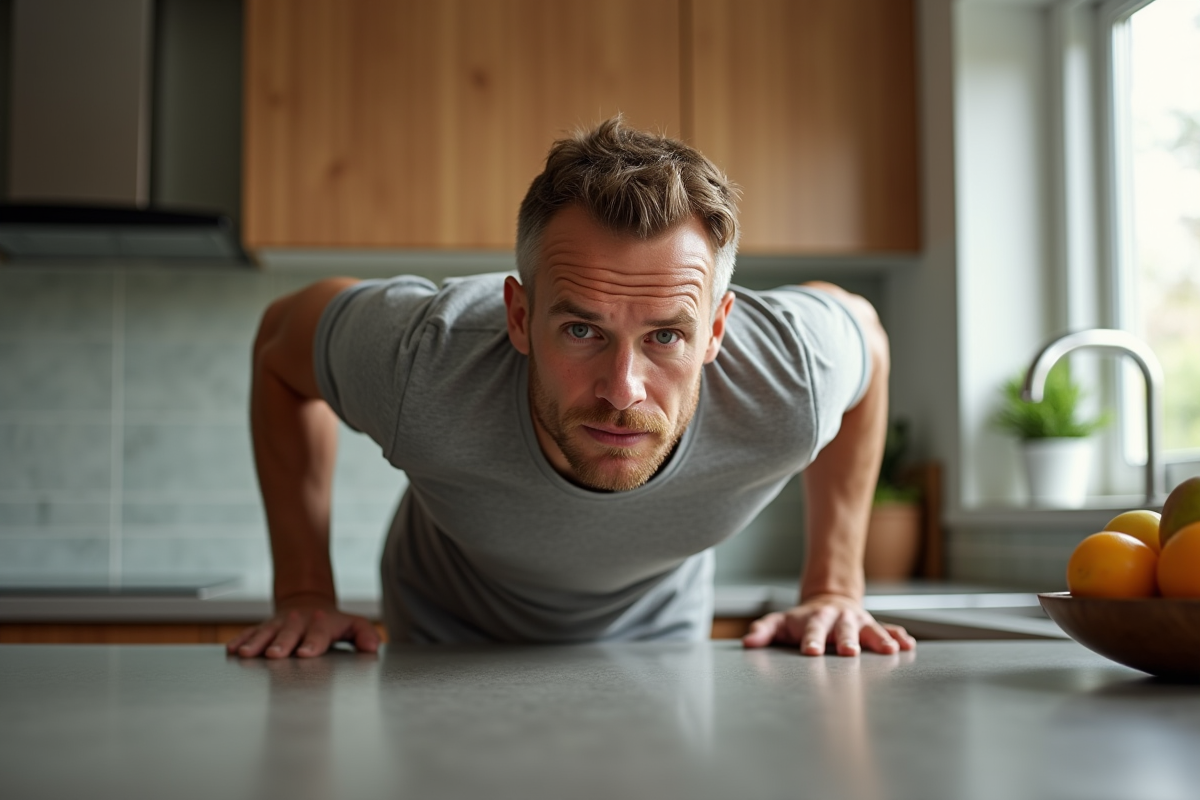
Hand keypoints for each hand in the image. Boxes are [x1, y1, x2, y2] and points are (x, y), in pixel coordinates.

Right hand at [226, 596, 381, 658]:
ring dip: (255, 643)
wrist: (307, 601)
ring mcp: (278, 625)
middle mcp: (297, 623)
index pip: (318, 635)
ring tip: (244, 654)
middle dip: (281, 643)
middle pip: (289, 634)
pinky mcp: (264, 628)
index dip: (312, 643)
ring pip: (265, 633)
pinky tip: (231, 650)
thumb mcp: (352, 624)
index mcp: (320, 624)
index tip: (305, 653)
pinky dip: (240, 641)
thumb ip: (364, 634)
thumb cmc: (331, 621)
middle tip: (274, 654)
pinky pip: (250, 633)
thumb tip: (373, 647)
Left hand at [741, 593, 915, 656]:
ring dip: (880, 639)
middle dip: (847, 641)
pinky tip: (908, 645)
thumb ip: (764, 630)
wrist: (829, 600)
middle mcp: (839, 619)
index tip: (812, 651)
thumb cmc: (803, 619)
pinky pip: (889, 630)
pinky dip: (898, 637)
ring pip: (870, 629)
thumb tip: (748, 642)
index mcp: (816, 619)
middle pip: (843, 630)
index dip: (812, 640)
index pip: (812, 630)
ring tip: (891, 650)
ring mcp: (858, 622)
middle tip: (849, 653)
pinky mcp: (874, 626)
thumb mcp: (781, 622)